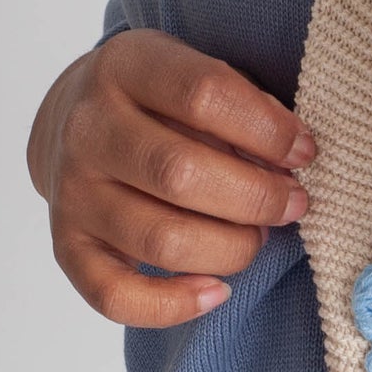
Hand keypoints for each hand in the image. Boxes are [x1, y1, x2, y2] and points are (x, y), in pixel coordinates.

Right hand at [27, 29, 314, 327]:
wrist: (74, 119)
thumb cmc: (162, 100)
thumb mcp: (198, 71)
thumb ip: (244, 104)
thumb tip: (296, 158)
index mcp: (125, 66)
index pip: (204, 95)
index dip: (268, 130)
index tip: (305, 152)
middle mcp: (88, 128)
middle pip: (180, 173)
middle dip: (257, 198)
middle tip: (293, 204)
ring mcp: (71, 190)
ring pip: (160, 238)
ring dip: (230, 248)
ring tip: (258, 236)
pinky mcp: (66, 244)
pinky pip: (114, 294)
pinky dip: (172, 306)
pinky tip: (216, 292)